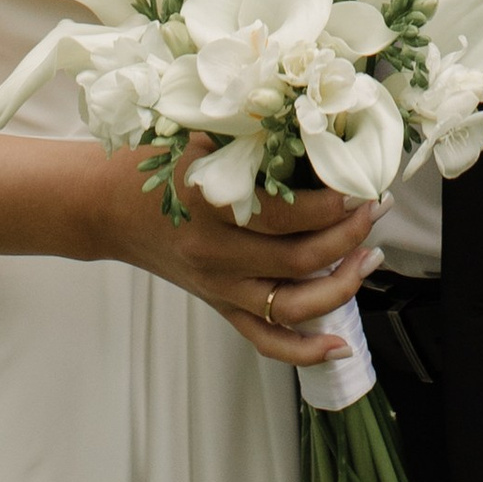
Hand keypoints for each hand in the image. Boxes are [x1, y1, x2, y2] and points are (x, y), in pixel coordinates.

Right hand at [88, 145, 382, 367]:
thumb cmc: (151, 163)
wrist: (105, 206)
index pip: (286, 214)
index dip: (332, 203)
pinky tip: (340, 344)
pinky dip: (305, 349)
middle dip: (350, 235)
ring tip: (370, 257)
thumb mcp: (197, 136)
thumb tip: (316, 132)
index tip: (360, 185)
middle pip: (299, 259)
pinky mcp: (218, 305)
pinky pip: (265, 340)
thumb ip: (249, 137)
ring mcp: (217, 286)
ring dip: (342, 285)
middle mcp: (214, 253)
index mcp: (208, 205)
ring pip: (293, 305)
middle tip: (377, 208)